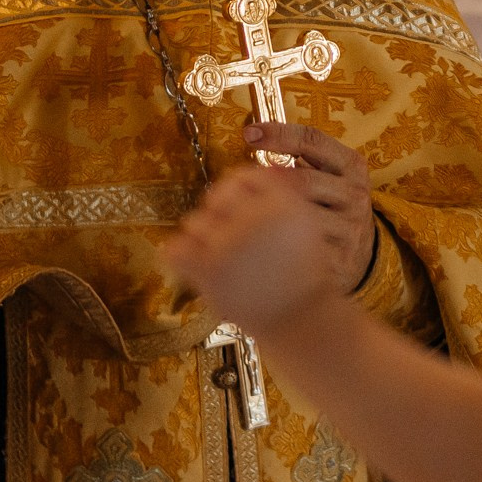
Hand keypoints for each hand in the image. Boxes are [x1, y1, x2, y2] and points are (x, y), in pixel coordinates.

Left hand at [164, 166, 344, 334]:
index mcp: (281, 202)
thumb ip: (288, 191)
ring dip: (203, 236)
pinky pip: (174, 249)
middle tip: (231, 232)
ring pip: (193, 222)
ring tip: (221, 254)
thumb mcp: (307, 223)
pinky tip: (195, 261)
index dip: (238, 190)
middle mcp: (253, 218)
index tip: (241, 207)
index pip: (242, 175)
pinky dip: (178, 253)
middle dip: (220, 212)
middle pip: (215, 195)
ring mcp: (227, 245)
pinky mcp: (208, 272)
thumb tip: (270, 163)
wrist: (300, 318)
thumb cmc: (304, 271)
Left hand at [245, 122, 381, 297]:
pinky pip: (302, 248)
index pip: (313, 141)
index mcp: (351, 166)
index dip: (279, 133)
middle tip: (238, 185)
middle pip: (304, 180)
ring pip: (302, 216)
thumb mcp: (328, 175)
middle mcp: (355, 194)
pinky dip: (277, 243)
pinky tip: (261, 241)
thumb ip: (299, 159)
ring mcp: (351, 227)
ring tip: (243, 214)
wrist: (361, 253)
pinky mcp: (341, 257)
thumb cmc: (330, 205)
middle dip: (268, 182)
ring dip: (269, 215)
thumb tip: (254, 138)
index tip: (249, 133)